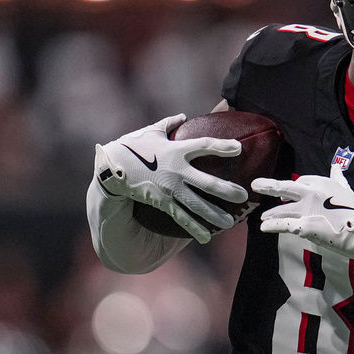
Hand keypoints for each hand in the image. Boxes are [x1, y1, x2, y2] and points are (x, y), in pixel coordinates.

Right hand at [95, 114, 247, 243]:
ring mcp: (169, 189)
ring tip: (230, 222)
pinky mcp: (161, 203)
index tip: (240, 148)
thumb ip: (168, 124)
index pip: (204, 145)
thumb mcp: (150, 132)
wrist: (109, 168)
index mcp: (176, 150)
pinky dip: (194, 228)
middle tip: (244, 196)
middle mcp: (176, 171)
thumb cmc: (131, 147)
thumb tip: (183, 115)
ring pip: (196, 205)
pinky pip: (181, 217)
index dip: (222, 146)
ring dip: (214, 215)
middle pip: (207, 182)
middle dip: (227, 190)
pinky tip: (207, 237)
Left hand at [253, 163, 353, 260]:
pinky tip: (264, 227)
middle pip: (284, 187)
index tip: (285, 193)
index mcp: (321, 183)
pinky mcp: (304, 226)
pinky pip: (284, 225)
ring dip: (271, 213)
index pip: (301, 181)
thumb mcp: (347, 190)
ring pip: (282, 209)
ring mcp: (306, 210)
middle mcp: (311, 193)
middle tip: (256, 185)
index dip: (292, 188)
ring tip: (263, 217)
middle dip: (268, 186)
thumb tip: (336, 167)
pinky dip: (272, 226)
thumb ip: (338, 179)